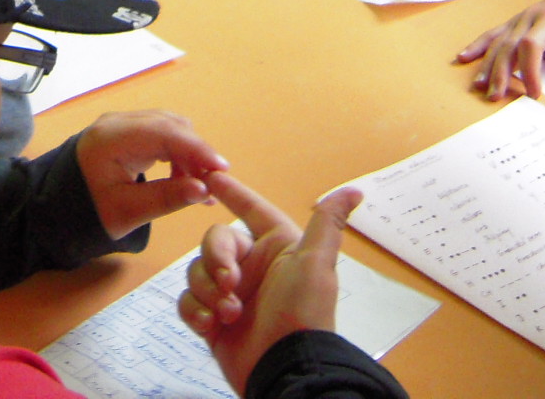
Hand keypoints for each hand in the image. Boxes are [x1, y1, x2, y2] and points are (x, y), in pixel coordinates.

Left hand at [74, 111, 227, 240]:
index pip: (164, 132)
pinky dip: (177, 156)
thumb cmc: (86, 211)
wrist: (55, 208)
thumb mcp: (127, 212)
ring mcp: (122, 125)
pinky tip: (186, 182)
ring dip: (189, 155)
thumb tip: (204, 190)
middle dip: (196, 153)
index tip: (221, 169)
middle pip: (170, 126)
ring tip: (201, 188)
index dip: (196, 149)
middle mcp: (118, 123)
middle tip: (215, 184)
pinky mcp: (127, 134)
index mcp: (112, 138)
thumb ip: (166, 199)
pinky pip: (161, 136)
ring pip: (169, 129)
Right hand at [179, 174, 356, 394]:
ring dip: (209, 291)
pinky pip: (188, 302)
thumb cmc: (301, 311)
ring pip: (198, 271)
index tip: (211, 177)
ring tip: (229, 314)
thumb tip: (356, 190)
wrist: (284, 368)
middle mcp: (252, 266)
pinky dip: (195, 311)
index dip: (234, 193)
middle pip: (215, 241)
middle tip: (230, 282)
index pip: (251, 210)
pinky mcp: (212, 320)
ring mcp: (229, 294)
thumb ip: (327, 223)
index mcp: (276, 247)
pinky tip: (210, 326)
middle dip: (217, 259)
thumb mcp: (316, 263)